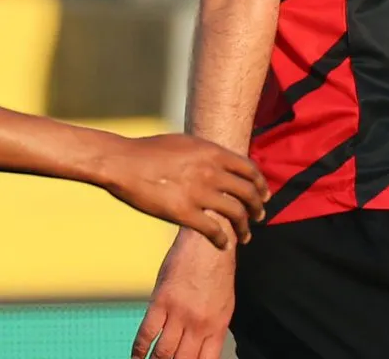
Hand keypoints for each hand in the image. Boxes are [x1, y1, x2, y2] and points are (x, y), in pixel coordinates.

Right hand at [99, 133, 268, 248]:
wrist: (124, 162)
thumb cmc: (152, 150)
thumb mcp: (188, 143)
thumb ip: (208, 154)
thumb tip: (222, 162)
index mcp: (214, 152)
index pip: (250, 169)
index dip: (260, 184)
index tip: (264, 194)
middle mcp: (212, 171)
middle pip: (248, 192)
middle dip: (257, 207)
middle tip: (259, 216)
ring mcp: (199, 192)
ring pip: (235, 212)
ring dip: (244, 227)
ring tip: (246, 236)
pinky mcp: (183, 212)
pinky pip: (212, 230)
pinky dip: (222, 240)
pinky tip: (224, 245)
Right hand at [132, 229, 234, 358]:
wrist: (209, 239)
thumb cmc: (218, 270)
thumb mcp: (224, 302)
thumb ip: (212, 329)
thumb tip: (202, 352)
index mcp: (217, 325)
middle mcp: (199, 324)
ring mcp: (179, 313)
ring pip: (162, 354)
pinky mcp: (161, 302)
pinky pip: (146, 335)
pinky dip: (138, 351)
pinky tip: (136, 357)